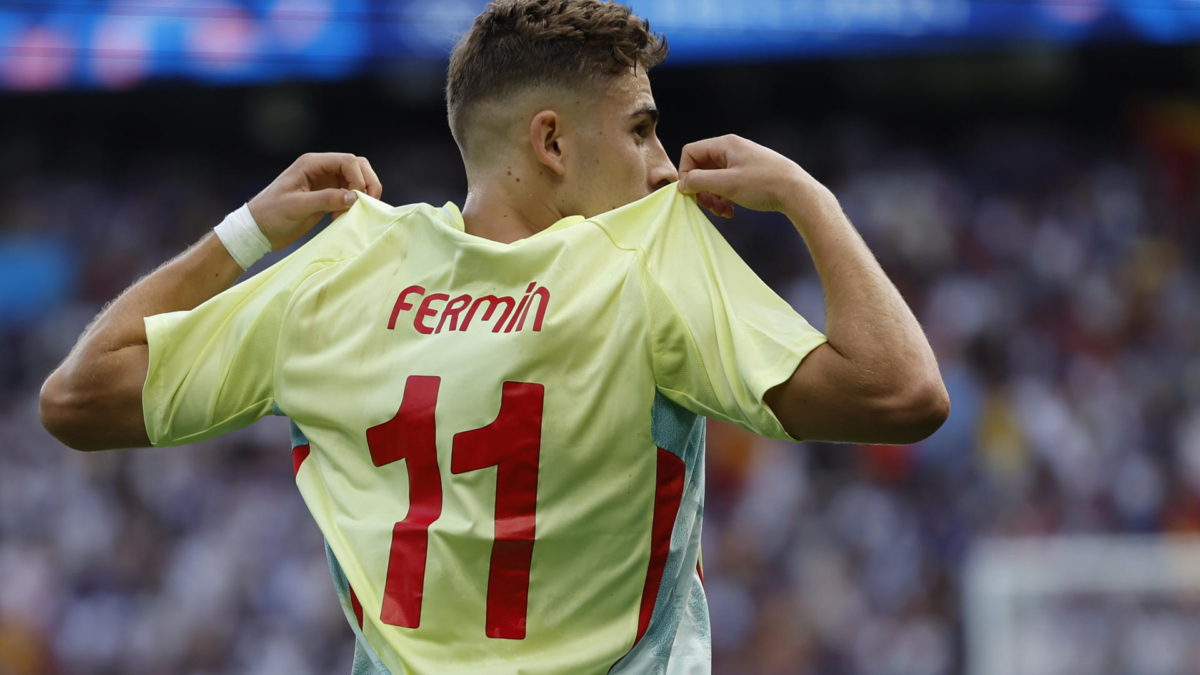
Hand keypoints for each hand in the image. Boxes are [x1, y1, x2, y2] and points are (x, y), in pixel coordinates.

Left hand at [248, 153, 382, 249]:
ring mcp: (324, 182)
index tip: (357, 199)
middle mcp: (320, 169)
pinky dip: (353, 203)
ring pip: (356, 178)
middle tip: (367, 203)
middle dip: (367, 183)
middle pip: (356, 166)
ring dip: (362, 193)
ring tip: (354, 210)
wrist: (258, 230)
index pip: (347, 161)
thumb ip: (325, 199)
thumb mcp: (296, 207)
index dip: (358, 178)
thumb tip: (354, 197)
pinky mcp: (326, 195)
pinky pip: (349, 193)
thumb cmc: (271, 215)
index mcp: (311, 164)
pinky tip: (342, 216)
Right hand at [677, 135, 823, 218]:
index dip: (686, 173)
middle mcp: (732, 150)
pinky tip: (731, 211)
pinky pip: (727, 185)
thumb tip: (682, 184)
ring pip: (714, 179)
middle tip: (707, 206)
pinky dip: (724, 198)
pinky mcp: (749, 175)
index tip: (691, 192)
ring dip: (712, 197)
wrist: (797, 192)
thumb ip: (700, 181)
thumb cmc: (764, 183)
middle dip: (701, 189)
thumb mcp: (726, 183)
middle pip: (702, 167)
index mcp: (725, 145)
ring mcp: (741, 162)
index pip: (691, 153)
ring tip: (721, 211)